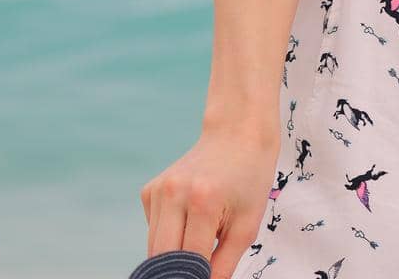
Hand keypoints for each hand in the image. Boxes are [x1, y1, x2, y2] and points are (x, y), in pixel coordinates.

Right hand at [139, 123, 278, 278]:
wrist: (236, 134)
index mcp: (203, 201)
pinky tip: (188, 217)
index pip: (191, 262)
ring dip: (174, 253)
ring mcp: (158, 189)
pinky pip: (153, 230)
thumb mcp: (247, 225)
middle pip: (163, 258)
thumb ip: (224, 265)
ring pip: (154, 247)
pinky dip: (168, 235)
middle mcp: (174, 193)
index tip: (206, 276)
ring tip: (201, 235)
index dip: (199, 276)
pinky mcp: (150, 190)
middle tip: (201, 265)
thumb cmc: (249, 179)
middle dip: (180, 270)